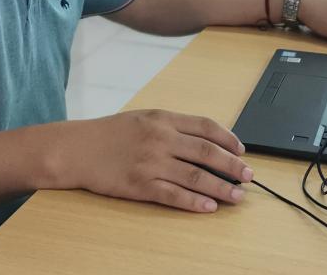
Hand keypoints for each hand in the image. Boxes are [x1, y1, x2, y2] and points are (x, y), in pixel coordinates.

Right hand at [61, 110, 252, 212]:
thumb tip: (203, 140)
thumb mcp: (142, 118)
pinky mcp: (141, 185)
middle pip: (207, 152)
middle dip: (232, 166)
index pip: (205, 126)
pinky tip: (209, 207)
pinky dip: (194, 202)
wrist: (77, 149)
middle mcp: (160, 139)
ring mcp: (151, 163)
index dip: (228, 139)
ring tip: (237, 196)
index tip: (242, 150)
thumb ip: (171, 126)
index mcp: (162, 119)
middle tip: (249, 176)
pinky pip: (174, 195)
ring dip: (221, 188)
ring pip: (196, 177)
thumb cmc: (109, 134)